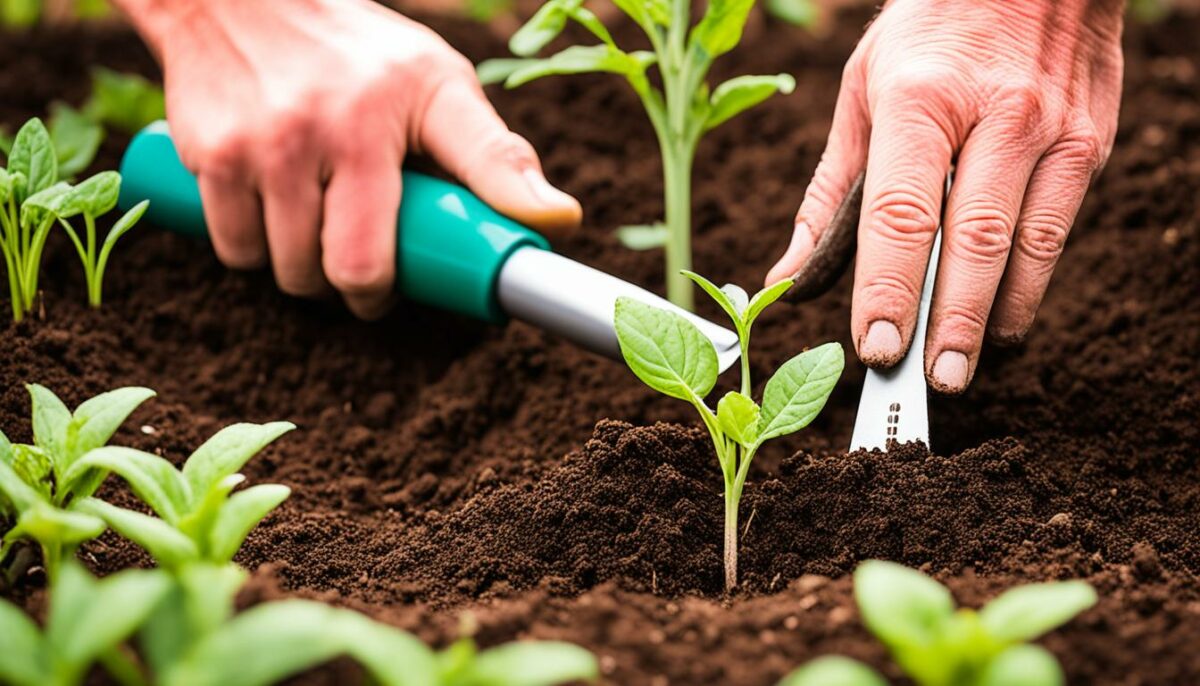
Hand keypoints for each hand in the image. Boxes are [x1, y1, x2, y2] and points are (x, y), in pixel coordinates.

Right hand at [116, 0, 580, 318]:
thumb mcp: (439, 86)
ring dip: (302, 268)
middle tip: (364, 255)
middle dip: (351, 285)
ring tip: (322, 223)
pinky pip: (232, 247)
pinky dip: (254, 247)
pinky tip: (274, 211)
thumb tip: (561, 221)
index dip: (384, 293)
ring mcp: (251, 149)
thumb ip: (495, 157)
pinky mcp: (205, 155)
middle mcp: (310, 136)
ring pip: (280, 269)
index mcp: (375, 124)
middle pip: (332, 274)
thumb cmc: (360, 52)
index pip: (376, 253)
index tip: (397, 292)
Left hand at [767, 0, 1122, 392]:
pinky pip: (1059, 230)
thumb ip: (830, 192)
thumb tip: (790, 276)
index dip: (888, 289)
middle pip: (972, 242)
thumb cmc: (929, 31)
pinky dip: (1030, 283)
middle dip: (949, 323)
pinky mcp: (1091, 143)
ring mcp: (1054, 129)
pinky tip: (1002, 318)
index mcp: (921, 100)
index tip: (875, 347)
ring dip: (994, 317)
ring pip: (1028, 245)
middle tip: (929, 381)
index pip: (902, 214)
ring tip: (962, 367)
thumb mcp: (861, 92)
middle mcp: (996, 115)